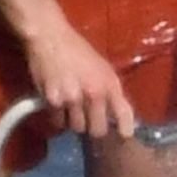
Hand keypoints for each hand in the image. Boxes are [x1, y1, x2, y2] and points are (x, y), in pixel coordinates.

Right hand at [24, 18, 136, 137]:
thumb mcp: (102, 68)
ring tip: (70, 108)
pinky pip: (57, 122)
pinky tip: (57, 103)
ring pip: (76, 128)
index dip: (125, 129)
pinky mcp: (53, 101)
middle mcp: (94, 94)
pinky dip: (57, 117)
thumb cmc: (78, 51)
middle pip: (98, 130)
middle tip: (88, 121)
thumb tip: (115, 114)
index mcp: (110, 84)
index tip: (124, 137)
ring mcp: (73, 99)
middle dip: (93, 128)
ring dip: (73, 122)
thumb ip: (109, 90)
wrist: (50, 39)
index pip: (123, 113)